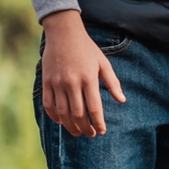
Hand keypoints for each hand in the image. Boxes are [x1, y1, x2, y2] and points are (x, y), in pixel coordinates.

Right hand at [40, 10, 125, 136]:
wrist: (63, 33)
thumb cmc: (87, 48)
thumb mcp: (103, 63)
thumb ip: (113, 82)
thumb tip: (122, 100)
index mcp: (89, 78)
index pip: (94, 108)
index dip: (98, 123)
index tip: (102, 131)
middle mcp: (72, 82)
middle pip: (78, 114)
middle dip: (85, 128)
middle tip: (91, 135)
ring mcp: (57, 83)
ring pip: (63, 112)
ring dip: (70, 126)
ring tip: (78, 132)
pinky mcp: (46, 81)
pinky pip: (48, 104)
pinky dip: (54, 116)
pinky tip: (61, 121)